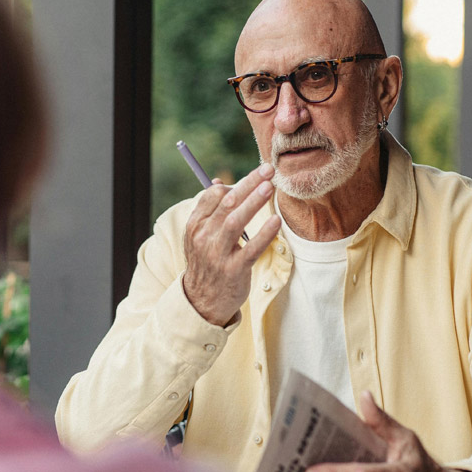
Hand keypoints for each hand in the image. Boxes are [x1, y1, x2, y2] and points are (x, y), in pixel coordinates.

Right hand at [181, 164, 280, 326]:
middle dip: (248, 184)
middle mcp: (203, 237)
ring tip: (270, 187)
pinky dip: (264, 234)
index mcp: (195, 226)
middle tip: (268, 170)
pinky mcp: (233, 270)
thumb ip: (209, 211)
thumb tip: (219, 182)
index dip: (235, 183)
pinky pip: (250, 248)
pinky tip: (275, 221)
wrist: (201, 302)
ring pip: (235, 221)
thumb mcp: (199, 237)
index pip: (212, 196)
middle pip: (226, 203)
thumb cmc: (207, 264)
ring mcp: (217, 254)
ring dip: (253, 202)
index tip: (256, 176)